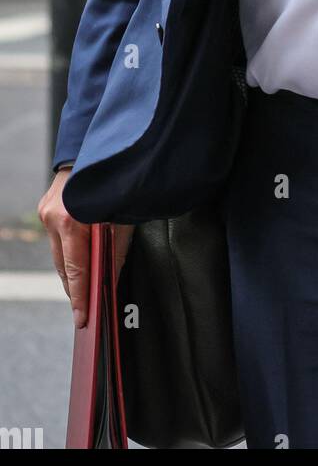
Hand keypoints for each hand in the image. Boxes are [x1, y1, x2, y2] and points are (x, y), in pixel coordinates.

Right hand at [37, 170, 135, 328]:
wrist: (97, 147)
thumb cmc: (115, 178)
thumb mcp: (124, 216)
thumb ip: (115, 248)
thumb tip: (111, 276)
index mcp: (72, 220)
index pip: (75, 270)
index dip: (80, 297)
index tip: (82, 318)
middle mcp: (54, 217)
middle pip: (64, 265)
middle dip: (75, 288)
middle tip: (84, 309)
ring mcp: (47, 211)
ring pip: (59, 253)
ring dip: (72, 270)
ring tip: (83, 289)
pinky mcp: (46, 206)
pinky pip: (57, 238)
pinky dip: (69, 251)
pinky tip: (79, 260)